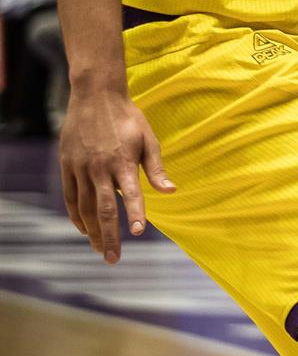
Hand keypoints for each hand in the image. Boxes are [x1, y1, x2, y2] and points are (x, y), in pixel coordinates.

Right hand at [58, 86, 174, 263]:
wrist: (95, 96)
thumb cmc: (128, 118)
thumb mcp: (149, 139)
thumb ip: (157, 168)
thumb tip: (171, 191)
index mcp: (123, 162)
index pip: (130, 194)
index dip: (135, 214)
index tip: (138, 233)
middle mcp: (100, 168)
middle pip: (104, 209)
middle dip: (109, 235)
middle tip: (113, 259)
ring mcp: (80, 167)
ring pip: (84, 207)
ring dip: (92, 231)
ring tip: (99, 249)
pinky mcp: (67, 165)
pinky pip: (70, 196)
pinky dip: (75, 215)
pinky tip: (83, 229)